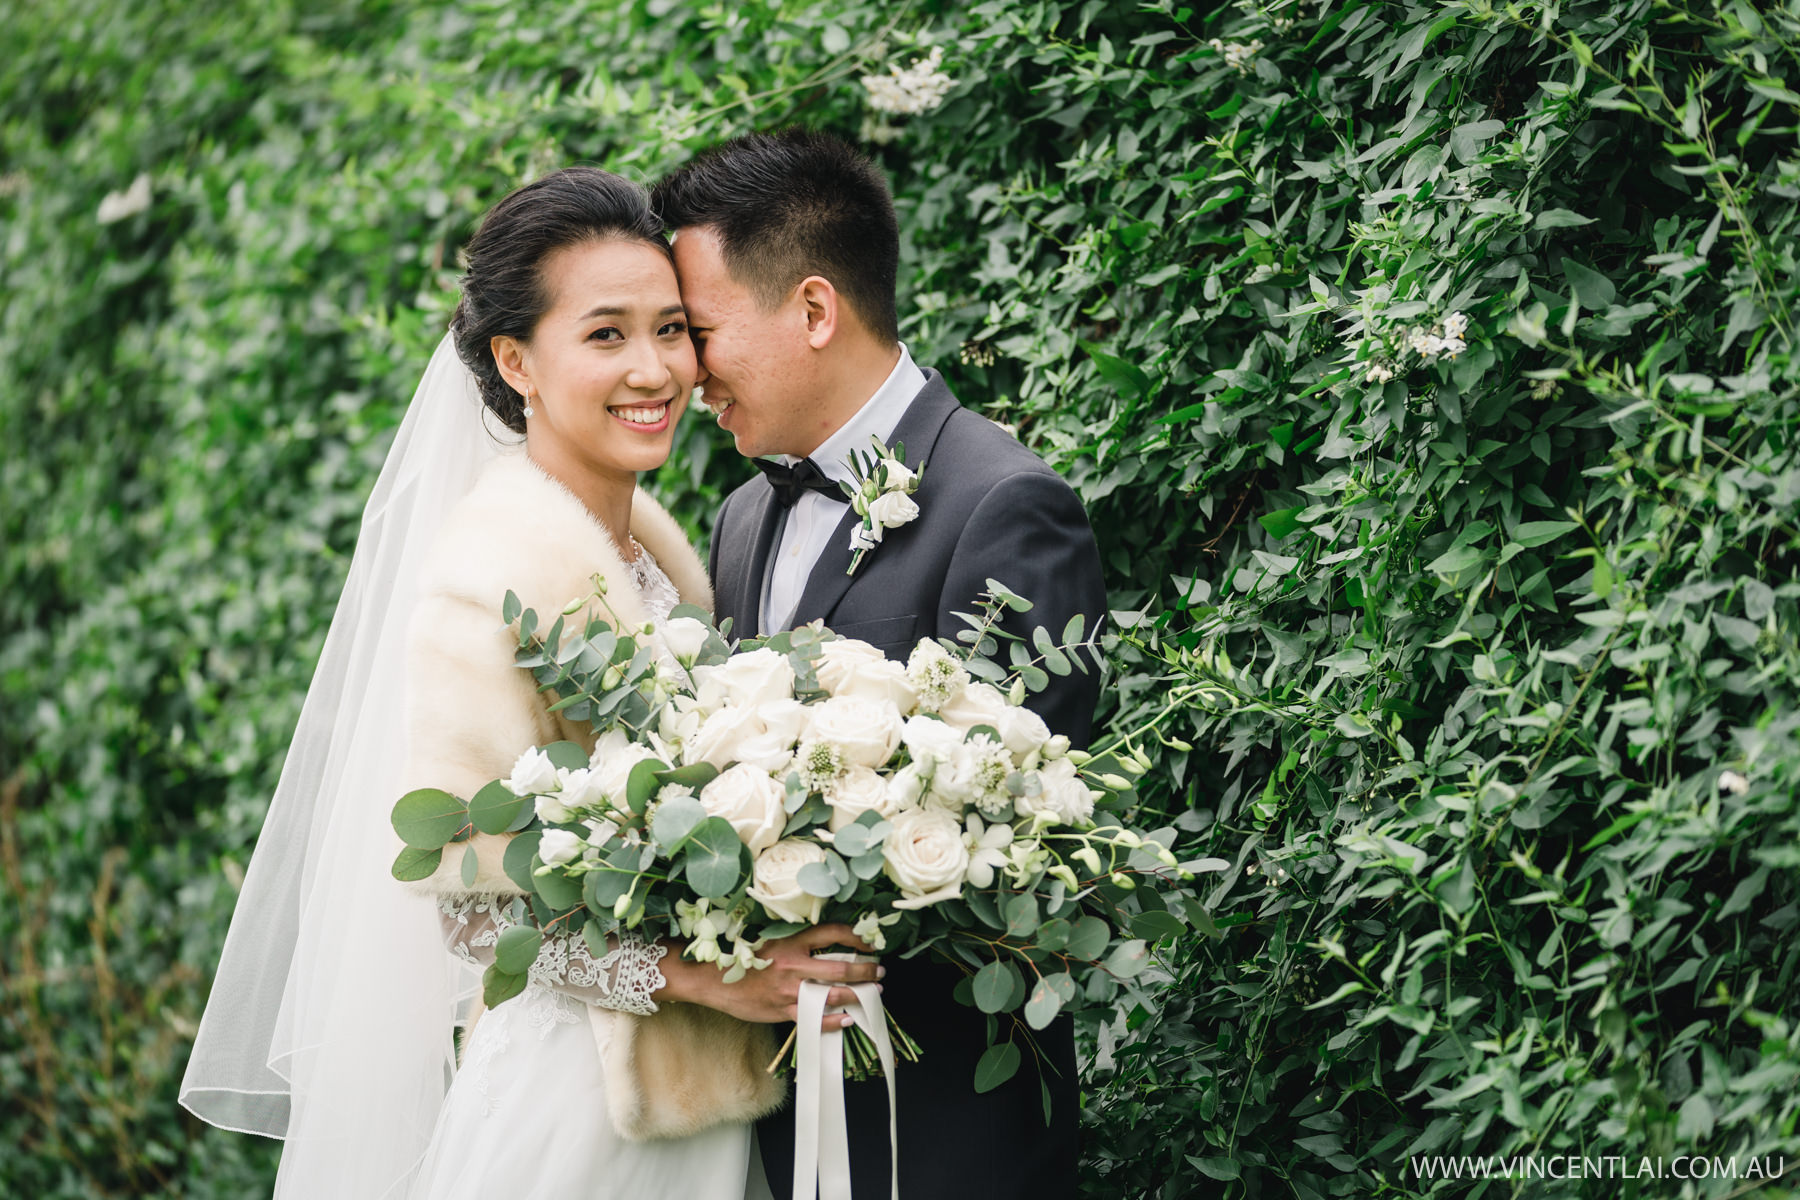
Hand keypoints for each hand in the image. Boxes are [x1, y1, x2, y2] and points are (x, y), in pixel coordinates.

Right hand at [658, 924, 882, 1031]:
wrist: (713, 980)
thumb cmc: (744, 960)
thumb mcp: (772, 943)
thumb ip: (798, 944)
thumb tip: (829, 945)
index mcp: (790, 943)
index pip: (831, 933)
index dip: (856, 936)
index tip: (871, 941)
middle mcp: (793, 965)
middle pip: (840, 967)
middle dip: (865, 970)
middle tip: (880, 972)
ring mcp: (788, 990)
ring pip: (832, 994)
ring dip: (856, 995)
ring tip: (873, 994)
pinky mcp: (782, 1010)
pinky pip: (814, 1018)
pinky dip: (834, 1021)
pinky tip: (848, 1019)